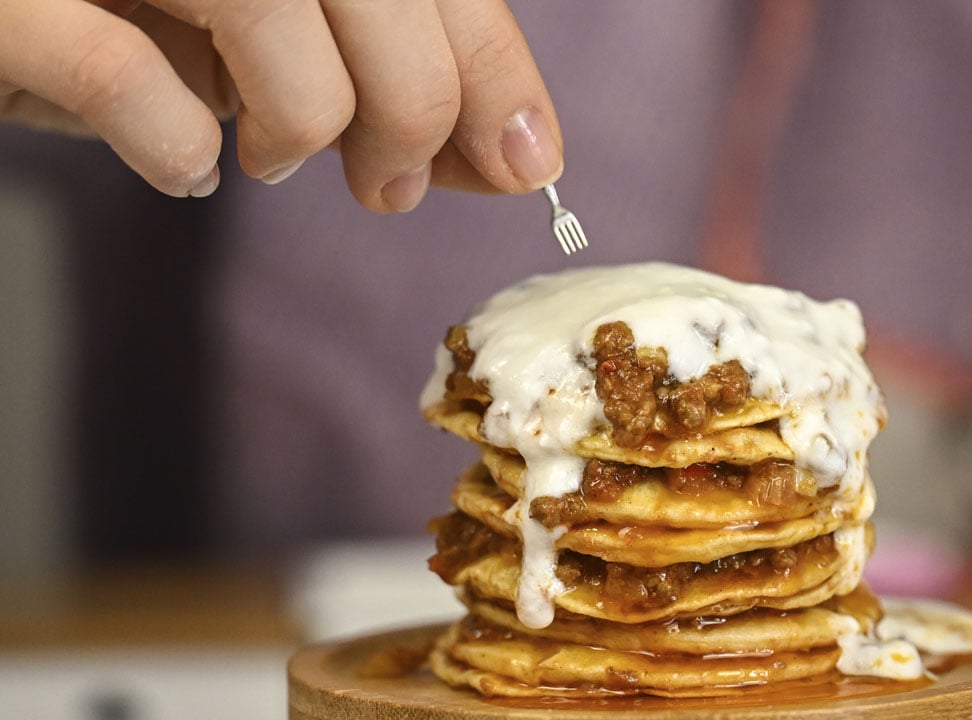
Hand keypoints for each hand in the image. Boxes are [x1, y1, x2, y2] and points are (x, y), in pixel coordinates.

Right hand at [0, 0, 563, 211]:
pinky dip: (175, 147)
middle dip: (415, 104)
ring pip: (265, 2)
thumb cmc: (139, 17)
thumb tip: (511, 154)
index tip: (526, 158)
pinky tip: (184, 169)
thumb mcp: (282, 36)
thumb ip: (393, 77)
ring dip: (302, 118)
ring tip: (274, 159)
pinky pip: (125, 73)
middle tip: (390, 187)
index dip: (491, 63)